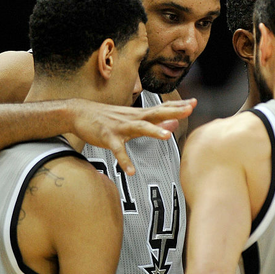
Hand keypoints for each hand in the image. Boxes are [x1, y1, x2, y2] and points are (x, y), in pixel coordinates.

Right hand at [69, 98, 196, 174]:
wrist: (80, 112)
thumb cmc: (107, 117)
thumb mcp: (132, 118)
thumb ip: (153, 121)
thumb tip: (174, 120)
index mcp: (139, 115)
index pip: (162, 108)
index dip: (178, 105)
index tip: (194, 102)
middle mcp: (132, 118)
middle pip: (156, 113)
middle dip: (173, 111)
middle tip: (189, 109)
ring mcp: (120, 127)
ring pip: (140, 128)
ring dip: (154, 131)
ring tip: (168, 136)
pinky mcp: (108, 137)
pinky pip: (118, 150)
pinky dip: (124, 160)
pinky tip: (131, 171)